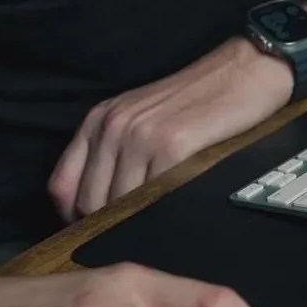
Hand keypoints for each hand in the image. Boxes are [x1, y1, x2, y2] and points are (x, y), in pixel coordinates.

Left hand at [48, 38, 292, 221]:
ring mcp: (140, 136)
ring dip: (135, 225)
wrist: (245, 70)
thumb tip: (101, 209)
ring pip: (118, 207)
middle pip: (89, 204)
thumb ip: (115, 153)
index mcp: (99, 119)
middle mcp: (113, 126)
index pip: (62, 187)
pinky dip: (161, 215)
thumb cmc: (198, 99)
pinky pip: (153, 199)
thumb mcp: (141, 117)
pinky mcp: (173, 146)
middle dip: (107, 227)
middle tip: (133, 235)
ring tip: (156, 228)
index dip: (74, 218)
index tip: (96, 231)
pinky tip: (175, 215)